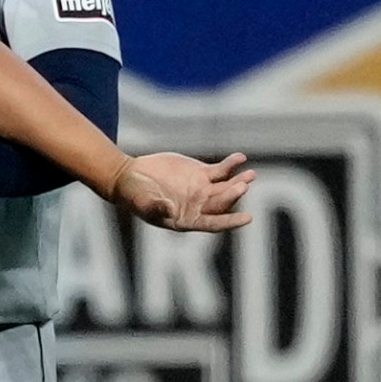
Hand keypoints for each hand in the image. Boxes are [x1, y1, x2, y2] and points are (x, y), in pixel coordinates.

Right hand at [110, 152, 253, 232]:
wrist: (130, 176)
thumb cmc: (133, 195)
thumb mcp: (141, 203)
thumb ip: (156, 208)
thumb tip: (170, 211)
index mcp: (187, 220)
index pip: (213, 223)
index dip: (230, 221)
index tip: (247, 219)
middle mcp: (199, 206)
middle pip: (222, 202)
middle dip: (233, 195)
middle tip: (242, 185)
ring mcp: (202, 189)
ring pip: (226, 187)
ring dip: (239, 181)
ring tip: (250, 174)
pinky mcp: (201, 173)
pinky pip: (221, 170)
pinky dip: (231, 164)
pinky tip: (240, 157)